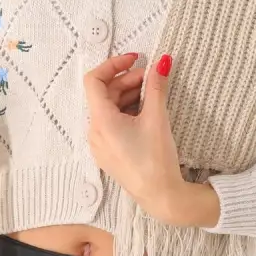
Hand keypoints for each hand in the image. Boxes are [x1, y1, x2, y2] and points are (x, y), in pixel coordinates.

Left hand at [83, 52, 184, 224]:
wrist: (161, 196)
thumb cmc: (156, 160)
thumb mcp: (157, 118)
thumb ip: (157, 86)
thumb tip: (161, 61)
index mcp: (101, 121)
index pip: (94, 80)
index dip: (113, 64)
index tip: (135, 59)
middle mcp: (94, 132)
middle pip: (104, 93)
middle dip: (127, 80)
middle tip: (151, 76)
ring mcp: (99, 144)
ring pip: (109, 108)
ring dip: (128, 95)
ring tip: (152, 93)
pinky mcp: (108, 152)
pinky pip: (112, 123)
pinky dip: (127, 111)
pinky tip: (146, 111)